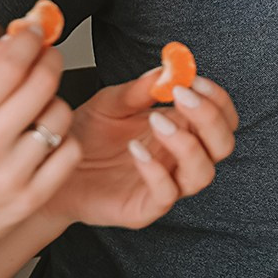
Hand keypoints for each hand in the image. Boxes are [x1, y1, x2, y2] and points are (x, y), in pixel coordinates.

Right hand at [0, 29, 79, 261]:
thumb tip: (15, 36)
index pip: (7, 67)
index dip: (30, 40)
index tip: (36, 31)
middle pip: (40, 85)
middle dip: (51, 60)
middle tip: (47, 57)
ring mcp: (9, 177)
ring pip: (59, 115)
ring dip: (54, 101)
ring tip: (36, 107)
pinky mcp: (31, 199)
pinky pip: (70, 151)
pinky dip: (63, 138)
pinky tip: (44, 138)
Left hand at [46, 67, 238, 229]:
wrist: (54, 164)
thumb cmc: (87, 135)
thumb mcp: (110, 103)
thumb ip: (139, 90)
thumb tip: (166, 70)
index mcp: (180, 128)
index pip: (221, 117)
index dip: (216, 99)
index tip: (194, 81)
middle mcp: (179, 157)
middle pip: (222, 145)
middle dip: (209, 118)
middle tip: (182, 96)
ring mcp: (166, 183)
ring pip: (202, 174)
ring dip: (186, 144)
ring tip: (155, 121)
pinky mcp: (146, 207)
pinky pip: (166, 194)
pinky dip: (155, 170)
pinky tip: (134, 149)